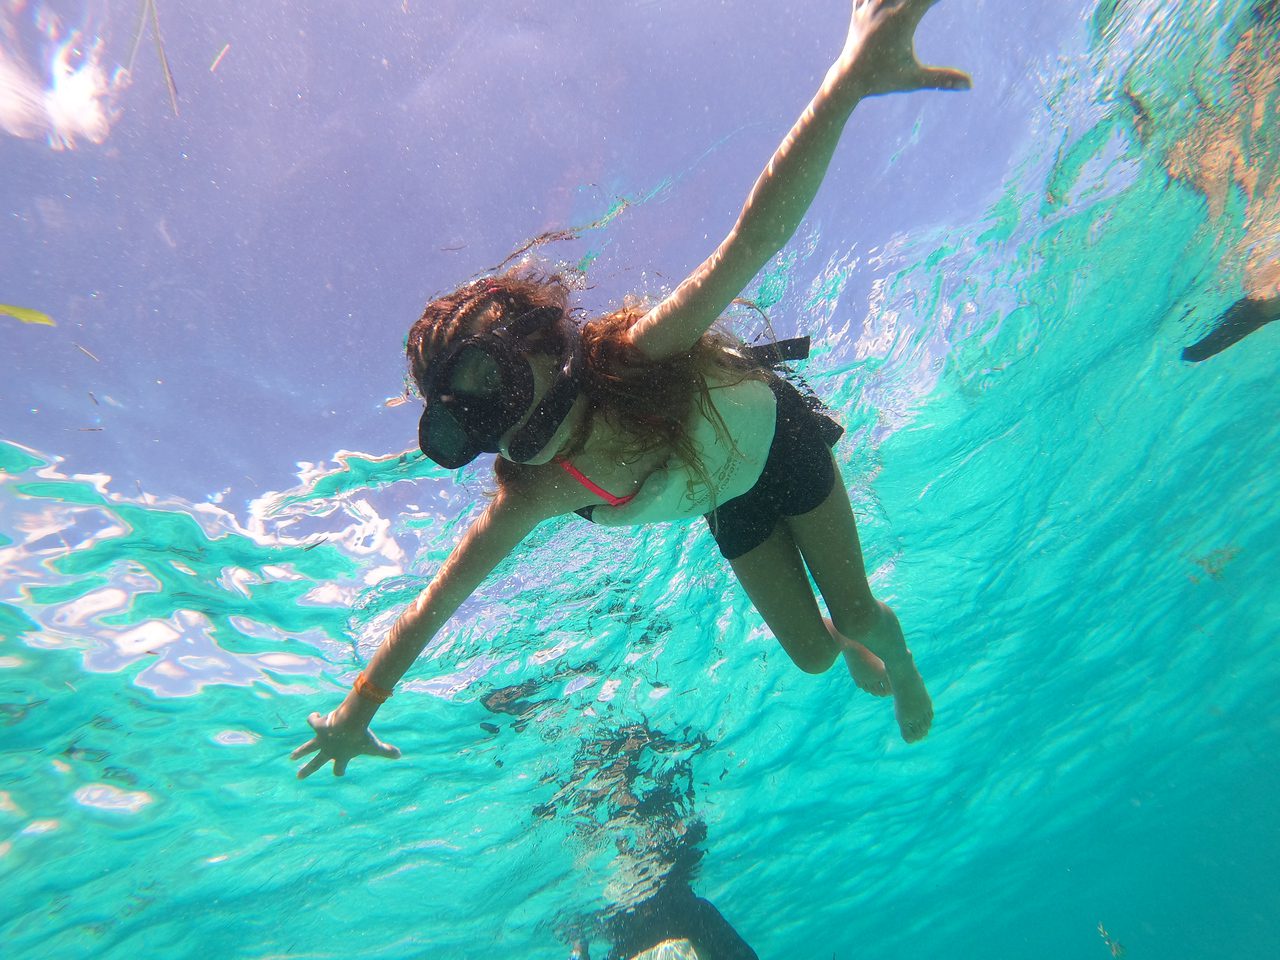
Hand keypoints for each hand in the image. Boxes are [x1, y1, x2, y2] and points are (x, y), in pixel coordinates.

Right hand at [291, 707, 400, 778]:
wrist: (350, 724)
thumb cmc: (362, 736)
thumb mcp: (375, 746)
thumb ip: (386, 751)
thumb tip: (400, 755)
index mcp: (341, 757)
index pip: (338, 769)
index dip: (339, 771)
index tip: (339, 772)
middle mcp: (328, 751)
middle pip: (315, 764)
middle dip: (307, 770)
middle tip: (299, 776)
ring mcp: (321, 740)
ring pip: (306, 748)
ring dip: (299, 752)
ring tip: (292, 757)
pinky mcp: (317, 727)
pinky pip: (312, 721)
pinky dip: (313, 718)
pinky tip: (314, 716)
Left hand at [839, 0, 970, 96]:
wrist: (848, 80)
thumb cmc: (883, 80)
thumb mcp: (913, 80)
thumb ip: (942, 78)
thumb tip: (970, 85)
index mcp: (902, 19)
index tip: (947, 0)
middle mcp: (885, 7)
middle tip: (930, 2)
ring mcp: (869, 5)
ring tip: (914, 2)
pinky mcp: (858, 8)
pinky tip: (885, 0)